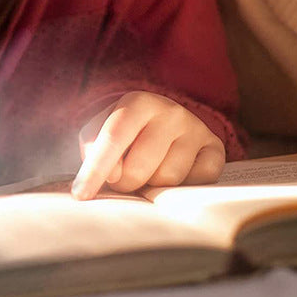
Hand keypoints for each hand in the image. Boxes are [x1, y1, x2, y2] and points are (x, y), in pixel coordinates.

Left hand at [72, 91, 224, 199]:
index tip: (80, 195)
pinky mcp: (216, 149)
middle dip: (125, 183)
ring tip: (150, 173)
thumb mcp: (100, 131)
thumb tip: (110, 175)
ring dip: (152, 187)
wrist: (163, 124)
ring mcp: (196, 129)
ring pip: (167, 180)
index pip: (113, 137)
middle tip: (124, 178)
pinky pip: (197, 184)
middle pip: (139, 167)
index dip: (95, 169)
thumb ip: (93, 149)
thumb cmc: (125, 133)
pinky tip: (175, 174)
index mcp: (138, 102)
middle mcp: (171, 111)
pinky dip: (182, 188)